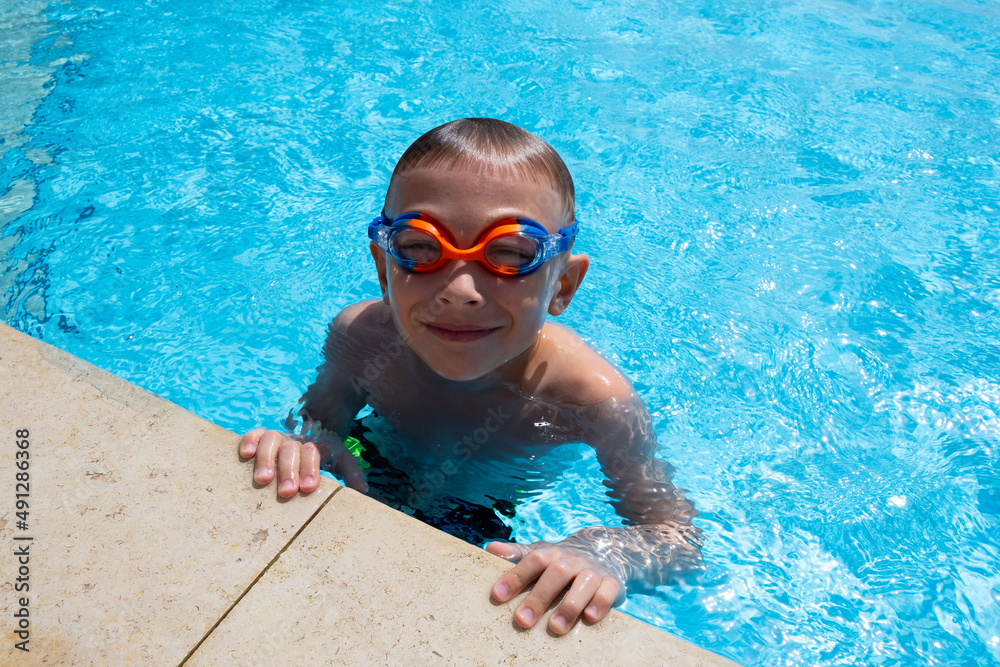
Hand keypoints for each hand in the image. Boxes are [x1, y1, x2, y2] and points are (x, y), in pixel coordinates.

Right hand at [239, 428, 367, 496]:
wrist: (312, 429)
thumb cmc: (323, 456)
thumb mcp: (340, 460)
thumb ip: (350, 472)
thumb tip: (363, 489)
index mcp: (315, 447)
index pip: (313, 454)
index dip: (311, 469)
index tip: (309, 487)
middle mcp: (295, 441)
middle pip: (291, 450)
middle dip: (289, 470)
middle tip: (287, 491)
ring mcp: (278, 438)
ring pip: (270, 441)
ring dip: (266, 459)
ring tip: (263, 480)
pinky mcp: (261, 437)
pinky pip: (253, 434)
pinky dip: (249, 441)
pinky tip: (245, 454)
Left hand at [486, 529, 624, 633]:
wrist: (607, 550)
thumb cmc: (563, 561)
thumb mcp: (541, 554)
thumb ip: (517, 554)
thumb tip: (490, 548)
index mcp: (552, 553)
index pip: (532, 560)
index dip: (515, 576)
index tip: (497, 595)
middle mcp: (572, 560)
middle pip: (556, 572)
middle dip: (539, 597)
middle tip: (522, 620)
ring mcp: (593, 570)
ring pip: (584, 582)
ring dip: (569, 604)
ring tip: (555, 627)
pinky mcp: (612, 582)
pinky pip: (608, 590)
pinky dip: (599, 603)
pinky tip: (589, 617)